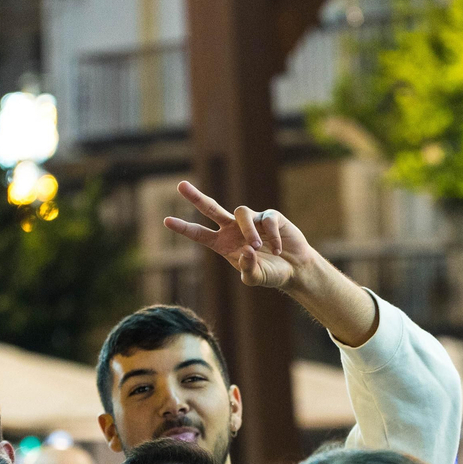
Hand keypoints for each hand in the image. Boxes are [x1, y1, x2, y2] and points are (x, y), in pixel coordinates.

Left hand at [163, 181, 313, 289]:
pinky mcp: (270, 216)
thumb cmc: (272, 273)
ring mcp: (252, 220)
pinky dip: (272, 236)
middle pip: (211, 208)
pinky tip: (279, 250)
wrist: (296, 269)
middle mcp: (233, 229)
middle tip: (180, 186)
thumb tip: (246, 252)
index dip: (184, 228)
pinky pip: (266, 220)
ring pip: (241, 213)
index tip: (166, 221)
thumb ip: (248, 269)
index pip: (199, 234)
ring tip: (257, 247)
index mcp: (223, 244)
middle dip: (196, 197)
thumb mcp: (256, 278)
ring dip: (247, 230)